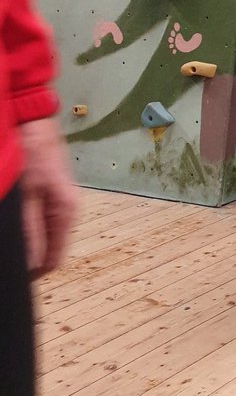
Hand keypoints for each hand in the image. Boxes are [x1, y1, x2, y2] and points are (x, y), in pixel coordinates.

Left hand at [18, 117, 77, 276]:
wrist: (33, 119)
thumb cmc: (33, 150)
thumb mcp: (27, 194)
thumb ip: (30, 230)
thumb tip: (30, 263)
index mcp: (66, 213)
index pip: (52, 261)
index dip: (31, 273)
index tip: (13, 277)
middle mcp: (67, 209)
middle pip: (48, 249)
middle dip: (27, 255)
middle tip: (7, 253)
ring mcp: (59, 200)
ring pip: (42, 235)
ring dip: (26, 239)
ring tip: (9, 234)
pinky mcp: (49, 192)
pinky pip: (39, 220)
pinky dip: (26, 225)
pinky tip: (14, 218)